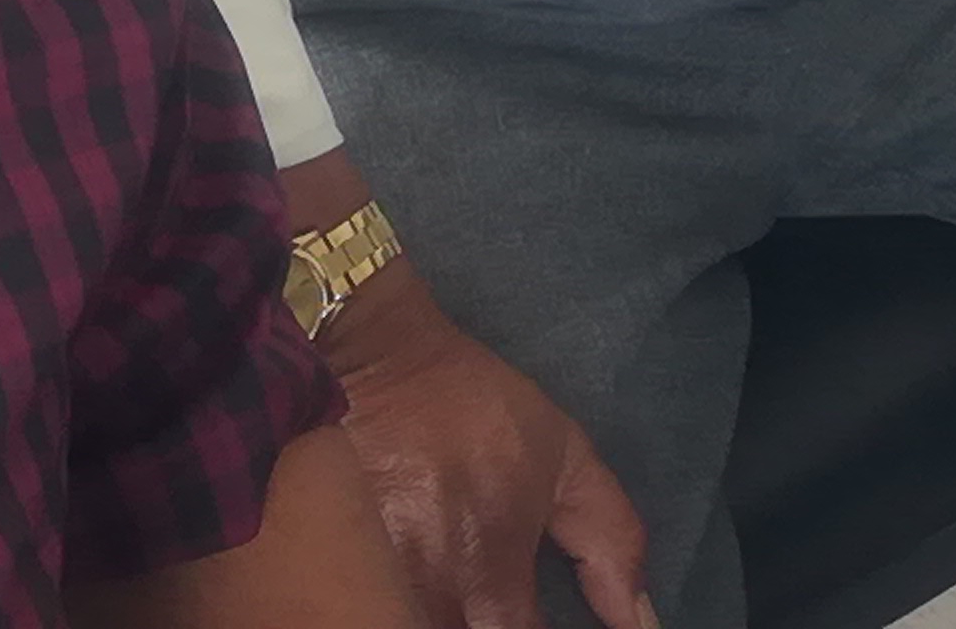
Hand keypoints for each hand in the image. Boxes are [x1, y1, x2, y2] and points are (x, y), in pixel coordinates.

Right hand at [322, 264, 653, 628]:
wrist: (365, 353)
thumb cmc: (470, 404)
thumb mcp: (562, 453)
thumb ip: (611, 539)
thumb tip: (637, 623)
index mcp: (493, 589)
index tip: (535, 619)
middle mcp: (432, 602)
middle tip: (488, 599)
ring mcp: (370, 590)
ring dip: (428, 618)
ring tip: (449, 592)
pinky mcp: (318, 570)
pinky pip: (361, 608)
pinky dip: (384, 606)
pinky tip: (398, 590)